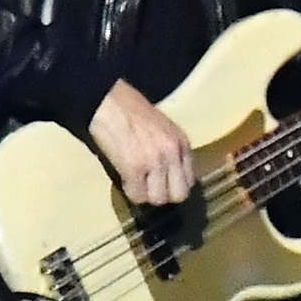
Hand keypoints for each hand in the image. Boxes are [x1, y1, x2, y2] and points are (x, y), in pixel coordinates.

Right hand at [90, 79, 195, 204]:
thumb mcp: (163, 129)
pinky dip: (129, 191)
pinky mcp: (134, 167)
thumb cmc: (131, 112)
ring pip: (158, 199)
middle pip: (179, 194)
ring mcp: (155, 162)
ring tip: (135, 183)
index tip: (162, 183)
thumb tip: (169, 176)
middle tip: (148, 188)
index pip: (190, 180)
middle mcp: (173, 154)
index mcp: (183, 143)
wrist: (109, 101)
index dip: (174, 185)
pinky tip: (124, 180)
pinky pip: (137, 195)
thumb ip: (170, 150)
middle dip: (163, 195)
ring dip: (145, 195)